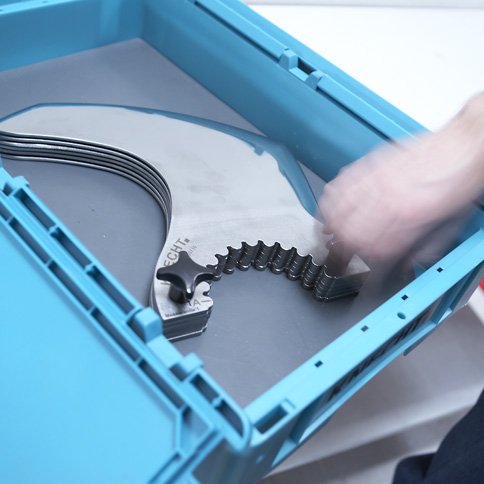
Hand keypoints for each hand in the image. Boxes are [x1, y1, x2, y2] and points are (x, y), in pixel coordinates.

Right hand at [318, 94, 483, 264]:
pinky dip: (330, 201)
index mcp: (409, 220)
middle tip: (337, 260)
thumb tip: (405, 265)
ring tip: (328, 237)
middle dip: (338, 253)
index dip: (362, 269)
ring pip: (337, 211)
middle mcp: (387, 201)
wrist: (463, 146)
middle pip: (348, 235)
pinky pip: (339, 186)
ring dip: (329, 228)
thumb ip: (424, 251)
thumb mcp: (449, 227)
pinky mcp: (369, 166)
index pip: (374, 253)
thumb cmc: (458, 182)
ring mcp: (375, 182)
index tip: (358, 275)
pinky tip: (330, 209)